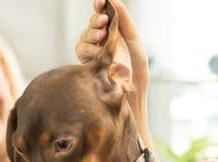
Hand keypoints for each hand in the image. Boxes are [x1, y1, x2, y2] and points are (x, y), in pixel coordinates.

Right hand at [76, 0, 149, 126]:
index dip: (100, 6)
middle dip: (97, 20)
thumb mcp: (136, 44)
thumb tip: (114, 0)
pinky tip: (97, 53)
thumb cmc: (137, 73)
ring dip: (93, 33)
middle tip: (104, 23)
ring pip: (85, 35)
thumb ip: (126, 22)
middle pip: (93, 24)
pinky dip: (88, 47)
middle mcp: (103, 44)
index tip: (101, 1)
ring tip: (102, 37)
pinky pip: (80, 48)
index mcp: (116, 36)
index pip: (104, 16)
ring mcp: (93, 54)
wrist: (130, 96)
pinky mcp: (86, 65)